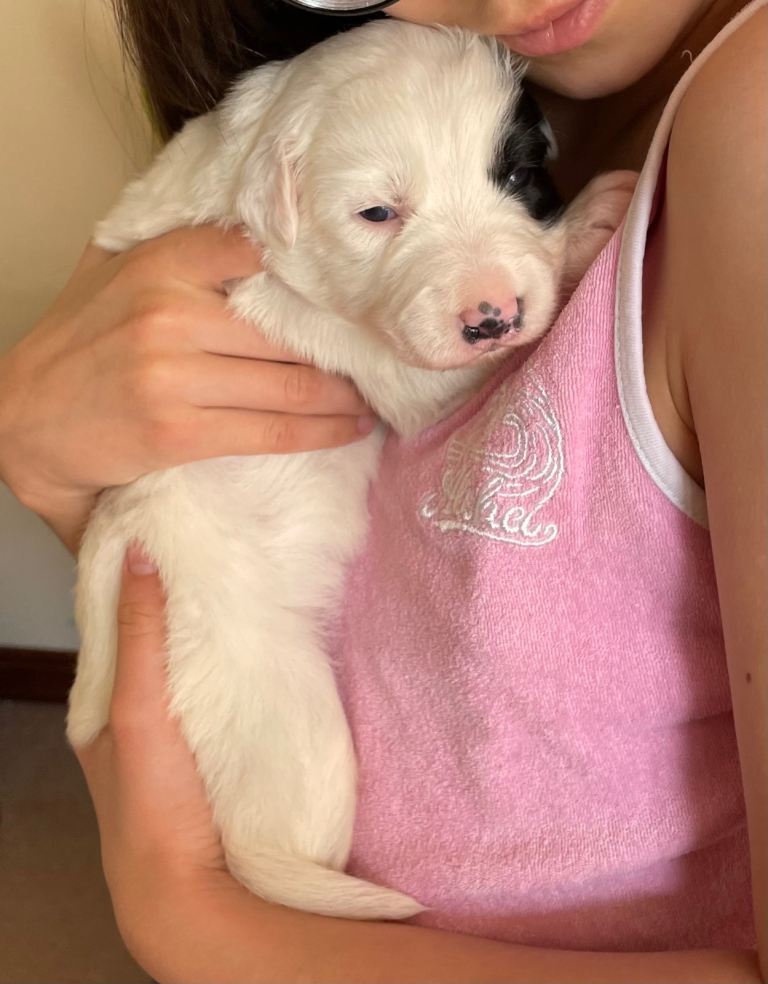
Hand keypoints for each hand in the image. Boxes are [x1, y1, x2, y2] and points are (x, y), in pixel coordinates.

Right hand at [0, 225, 372, 549]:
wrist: (23, 421)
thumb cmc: (78, 344)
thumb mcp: (112, 273)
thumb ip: (176, 250)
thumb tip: (256, 238)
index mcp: (160, 264)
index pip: (256, 252)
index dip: (314, 281)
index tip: (352, 300)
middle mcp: (172, 313)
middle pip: (288, 332)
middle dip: (342, 352)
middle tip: (378, 360)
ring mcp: (176, 376)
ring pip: (291, 384)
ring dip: (345, 397)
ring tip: (371, 398)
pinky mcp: (181, 432)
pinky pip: (274, 430)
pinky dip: (323, 432)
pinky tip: (351, 429)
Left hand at [73, 544, 237, 969]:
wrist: (187, 893)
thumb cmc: (149, 805)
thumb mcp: (136, 710)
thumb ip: (140, 637)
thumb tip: (139, 555)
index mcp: (97, 712)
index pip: (114, 632)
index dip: (134, 590)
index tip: (163, 545)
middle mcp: (129, 724)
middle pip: (152, 652)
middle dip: (177, 612)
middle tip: (210, 565)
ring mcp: (171, 743)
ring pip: (185, 677)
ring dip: (207, 644)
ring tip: (237, 598)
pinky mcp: (207, 757)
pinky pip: (213, 703)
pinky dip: (227, 675)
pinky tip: (252, 657)